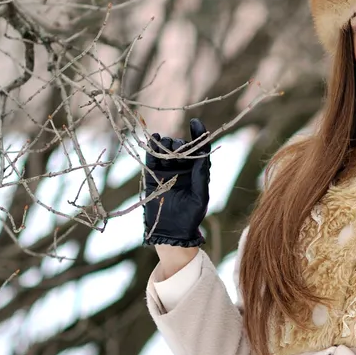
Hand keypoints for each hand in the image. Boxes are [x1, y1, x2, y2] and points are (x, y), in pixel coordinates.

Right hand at [142, 117, 210, 246]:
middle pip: (181, 147)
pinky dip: (152, 147)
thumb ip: (201, 173)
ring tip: (165, 146)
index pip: (199, 149)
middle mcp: (182, 168)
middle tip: (176, 149)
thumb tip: (204, 152)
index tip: (195, 123)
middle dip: (179, 143)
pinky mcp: (153, 175)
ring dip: (166, 144)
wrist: (171, 231)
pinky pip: (152, 157)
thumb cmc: (191, 216)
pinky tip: (154, 138)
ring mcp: (167, 171)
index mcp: (196, 171)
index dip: (198, 134)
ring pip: (166, 150)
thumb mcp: (201, 194)